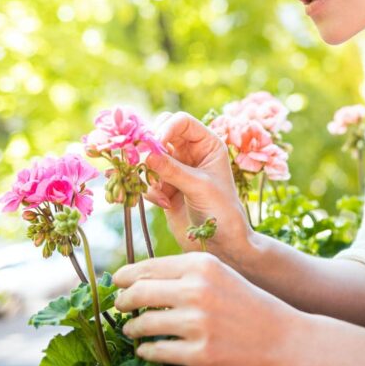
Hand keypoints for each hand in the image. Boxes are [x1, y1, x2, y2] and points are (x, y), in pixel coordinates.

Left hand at [113, 253, 301, 365]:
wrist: (285, 339)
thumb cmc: (250, 305)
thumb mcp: (221, 276)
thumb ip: (186, 273)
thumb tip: (141, 277)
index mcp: (201, 265)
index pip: (148, 267)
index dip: (126, 276)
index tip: (117, 282)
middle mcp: (197, 290)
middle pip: (139, 293)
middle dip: (123, 301)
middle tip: (119, 306)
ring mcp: (198, 324)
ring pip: (144, 324)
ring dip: (132, 328)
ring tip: (132, 329)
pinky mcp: (200, 354)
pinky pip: (158, 351)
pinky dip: (147, 351)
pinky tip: (146, 350)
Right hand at [144, 112, 251, 260]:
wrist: (221, 244)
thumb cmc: (221, 211)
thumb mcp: (199, 186)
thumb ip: (172, 169)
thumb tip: (146, 153)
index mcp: (207, 144)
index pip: (182, 121)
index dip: (165, 128)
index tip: (154, 144)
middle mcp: (191, 152)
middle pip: (161, 133)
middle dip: (150, 146)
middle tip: (143, 159)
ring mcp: (177, 169)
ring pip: (150, 157)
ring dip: (150, 173)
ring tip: (162, 192)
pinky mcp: (165, 187)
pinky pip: (148, 179)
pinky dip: (151, 190)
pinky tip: (165, 204)